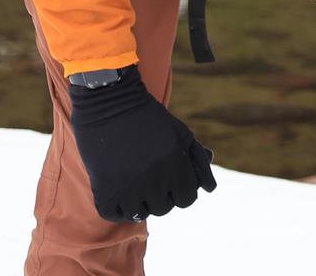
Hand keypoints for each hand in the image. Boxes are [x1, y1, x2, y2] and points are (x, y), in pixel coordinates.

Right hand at [68, 64, 217, 222]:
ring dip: (140, 204)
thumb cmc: (150, 117)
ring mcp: (128, 185)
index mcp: (175, 164)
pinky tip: (120, 195)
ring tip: (136, 187)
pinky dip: (118, 210)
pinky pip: (114, 214)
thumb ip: (197, 159)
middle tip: (152, 181)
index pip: (187, 199)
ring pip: (140, 213)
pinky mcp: (105, 187)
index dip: (182, 192)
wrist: (111, 102)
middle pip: (164, 208)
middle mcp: (154, 178)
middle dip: (162, 197)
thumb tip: (210, 188)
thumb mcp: (181, 133)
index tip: (172, 182)